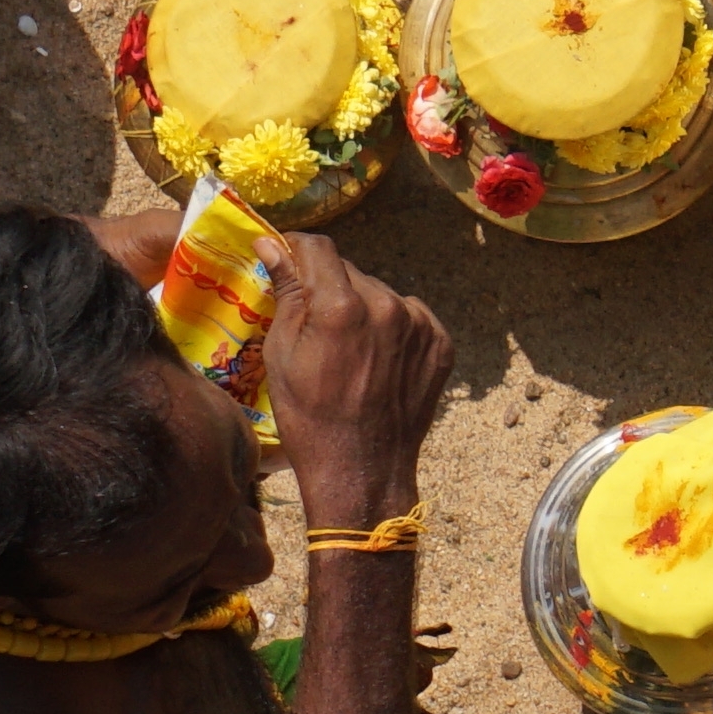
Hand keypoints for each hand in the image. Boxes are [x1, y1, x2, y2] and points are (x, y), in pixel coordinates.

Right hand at [252, 230, 451, 514]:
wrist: (362, 469)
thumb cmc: (309, 417)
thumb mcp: (282, 354)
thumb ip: (286, 293)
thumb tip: (271, 245)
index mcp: (343, 306)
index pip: (318, 249)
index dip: (296, 248)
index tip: (285, 256)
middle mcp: (387, 306)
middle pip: (350, 273)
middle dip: (328, 287)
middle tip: (314, 321)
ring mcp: (420, 325)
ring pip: (380, 294)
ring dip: (362, 308)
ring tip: (348, 349)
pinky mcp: (441, 343)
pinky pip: (409, 316)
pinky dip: (391, 327)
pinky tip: (376, 359)